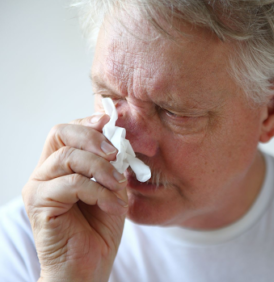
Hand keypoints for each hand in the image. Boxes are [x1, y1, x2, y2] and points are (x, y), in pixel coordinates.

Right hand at [22, 114, 127, 281]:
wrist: (88, 267)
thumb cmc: (99, 229)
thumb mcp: (112, 190)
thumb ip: (112, 166)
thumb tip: (119, 142)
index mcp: (60, 167)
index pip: (66, 131)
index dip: (87, 123)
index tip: (109, 121)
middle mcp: (45, 173)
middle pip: (59, 133)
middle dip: (91, 137)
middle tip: (115, 153)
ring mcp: (39, 188)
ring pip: (68, 158)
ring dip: (101, 169)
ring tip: (117, 186)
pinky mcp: (40, 204)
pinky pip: (72, 184)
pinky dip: (99, 191)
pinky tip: (112, 205)